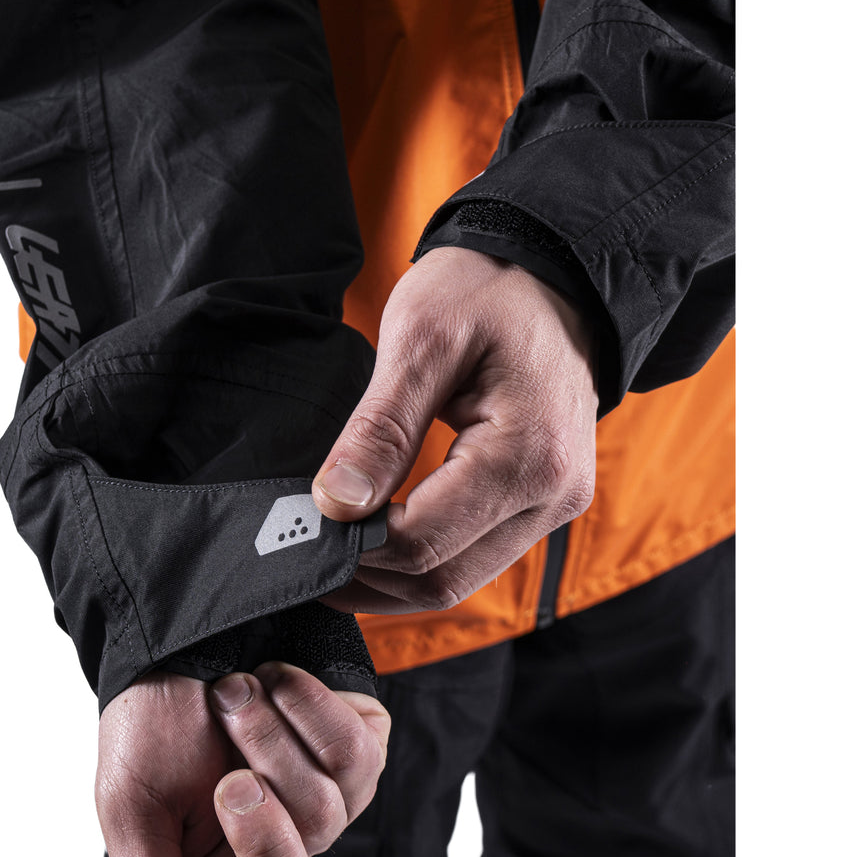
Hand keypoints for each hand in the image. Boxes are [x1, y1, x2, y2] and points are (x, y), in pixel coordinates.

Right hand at [95, 664, 388, 856]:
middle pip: (306, 844)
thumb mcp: (132, 807)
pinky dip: (310, 703)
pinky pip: (358, 751)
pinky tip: (275, 679)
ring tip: (236, 686)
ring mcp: (331, 797)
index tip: (231, 789)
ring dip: (275, 726)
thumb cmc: (150, 722)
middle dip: (262, 754)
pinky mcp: (360, 751)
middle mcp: (289, 839)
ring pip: (332, 798)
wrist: (183, 638)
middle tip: (223, 703)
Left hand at [313, 246, 597, 614]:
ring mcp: (554, 505)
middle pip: (442, 579)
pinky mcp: (542, 503)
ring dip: (391, 576)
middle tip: (307, 545)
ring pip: (458, 580)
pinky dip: (422, 558)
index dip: (353, 545)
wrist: (553, 275)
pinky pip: (475, 556)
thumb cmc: (489, 290)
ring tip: (335, 545)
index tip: (302, 522)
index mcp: (528, 456)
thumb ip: (380, 428)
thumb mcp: (422, 340)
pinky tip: (378, 536)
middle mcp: (553, 496)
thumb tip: (336, 504)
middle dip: (367, 573)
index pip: (422, 542)